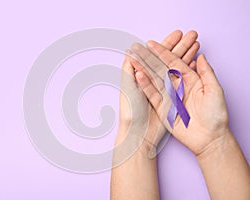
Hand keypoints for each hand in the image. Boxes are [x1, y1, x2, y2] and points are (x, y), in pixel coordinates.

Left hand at [117, 30, 199, 152]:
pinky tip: (196, 63)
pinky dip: (189, 71)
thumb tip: (129, 53)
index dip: (167, 44)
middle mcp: (154, 81)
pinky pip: (182, 82)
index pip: (157, 56)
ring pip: (177, 69)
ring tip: (196, 45)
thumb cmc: (131, 111)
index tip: (178, 34)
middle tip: (192, 34)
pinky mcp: (172, 100)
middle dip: (180, 47)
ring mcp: (164, 90)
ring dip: (187, 56)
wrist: (139, 134)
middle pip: (169, 60)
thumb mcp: (127, 87)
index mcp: (143, 76)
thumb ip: (128, 69)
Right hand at [132, 39, 228, 155]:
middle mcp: (177, 87)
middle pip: (161, 68)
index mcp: (190, 80)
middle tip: (138, 47)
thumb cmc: (216, 115)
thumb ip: (207, 72)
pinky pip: (152, 95)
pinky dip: (145, 85)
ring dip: (143, 68)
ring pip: (154, 79)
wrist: (210, 138)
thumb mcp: (214, 90)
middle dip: (149, 57)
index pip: (174, 62)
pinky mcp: (163, 108)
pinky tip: (139, 75)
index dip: (163, 52)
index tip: (152, 43)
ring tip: (134, 57)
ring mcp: (169, 97)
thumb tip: (201, 56)